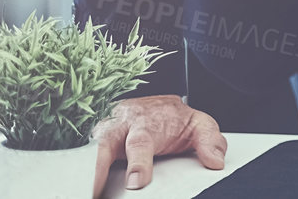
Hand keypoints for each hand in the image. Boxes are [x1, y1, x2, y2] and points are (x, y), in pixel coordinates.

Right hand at [91, 94, 226, 195]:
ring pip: (90, 150)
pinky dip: (82, 173)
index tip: (136, 182)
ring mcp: (104, 133)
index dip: (138, 163)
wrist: (158, 107)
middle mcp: (121, 124)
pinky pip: (83, 158)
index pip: (141, 141)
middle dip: (99, 168)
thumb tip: (215, 161)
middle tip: (96, 191)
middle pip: (105, 144)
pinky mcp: (94, 143)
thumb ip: (209, 140)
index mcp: (148, 119)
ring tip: (87, 193)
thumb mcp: (198, 125)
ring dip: (86, 173)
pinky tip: (83, 189)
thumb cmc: (175, 120)